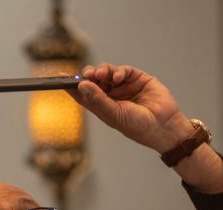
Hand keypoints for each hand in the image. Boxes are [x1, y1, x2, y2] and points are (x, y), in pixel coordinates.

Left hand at [70, 63, 188, 151]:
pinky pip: (123, 70)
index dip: (71, 86)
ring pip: (107, 72)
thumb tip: (81, 85)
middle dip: (88, 75)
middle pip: (94, 80)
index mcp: (101, 106)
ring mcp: (124, 86)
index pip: (83, 94)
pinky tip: (117, 77)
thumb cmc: (136, 126)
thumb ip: (98, 99)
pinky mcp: (137, 78)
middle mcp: (111, 95)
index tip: (59, 77)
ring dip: (102, 71)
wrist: (163, 125)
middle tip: (86, 74)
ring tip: (101, 74)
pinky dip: (118, 71)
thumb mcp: (113, 114)